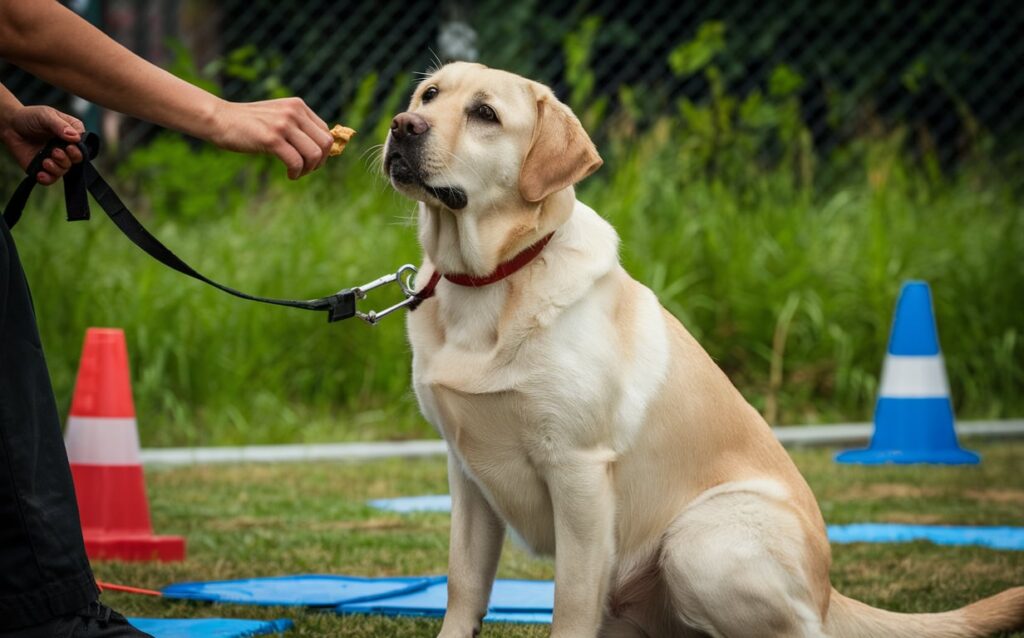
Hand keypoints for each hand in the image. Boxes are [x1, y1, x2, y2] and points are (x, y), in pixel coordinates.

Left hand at [0, 105, 85, 184]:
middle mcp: (66, 148)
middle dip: (68, 158)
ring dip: (57, 168)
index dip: (79, 149)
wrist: (10, 125)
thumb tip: (76, 138)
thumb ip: (60, 125)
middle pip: (77, 160)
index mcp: (71, 134)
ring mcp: (56, 159)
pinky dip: (48, 178)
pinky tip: (41, 173)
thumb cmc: (30, 117)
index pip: (83, 145)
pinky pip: (50, 179)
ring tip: (46, 161)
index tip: (70, 147)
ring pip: (65, 170)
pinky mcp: (43, 168)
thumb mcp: (46, 115)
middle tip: (56, 152)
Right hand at [207, 97, 334, 179]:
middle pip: (325, 143)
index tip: (311, 161)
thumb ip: (297, 126)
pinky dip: (296, 173)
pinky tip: (290, 175)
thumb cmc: (249, 122)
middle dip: (320, 162)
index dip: (324, 151)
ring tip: (297, 173)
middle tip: (306, 170)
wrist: (220, 118)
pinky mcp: (271, 139)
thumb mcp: (277, 116)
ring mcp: (283, 125)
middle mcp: (294, 112)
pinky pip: (296, 162)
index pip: (326, 131)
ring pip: (314, 154)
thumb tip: (322, 149)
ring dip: (309, 169)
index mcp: (298, 106)